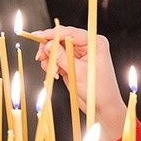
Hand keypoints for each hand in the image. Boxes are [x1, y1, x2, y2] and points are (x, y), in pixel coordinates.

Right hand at [33, 26, 126, 140]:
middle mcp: (88, 46)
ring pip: (57, 48)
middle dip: (49, 47)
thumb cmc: (98, 90)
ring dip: (50, 57)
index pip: (70, 32)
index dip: (53, 34)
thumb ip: (62, 57)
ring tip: (53, 70)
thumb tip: (47, 45)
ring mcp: (79, 54)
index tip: (39, 35)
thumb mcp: (78, 72)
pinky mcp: (72, 63)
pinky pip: (57, 58)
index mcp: (95, 42)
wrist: (102, 107)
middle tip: (40, 56)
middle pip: (62, 38)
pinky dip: (52, 64)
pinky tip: (55, 73)